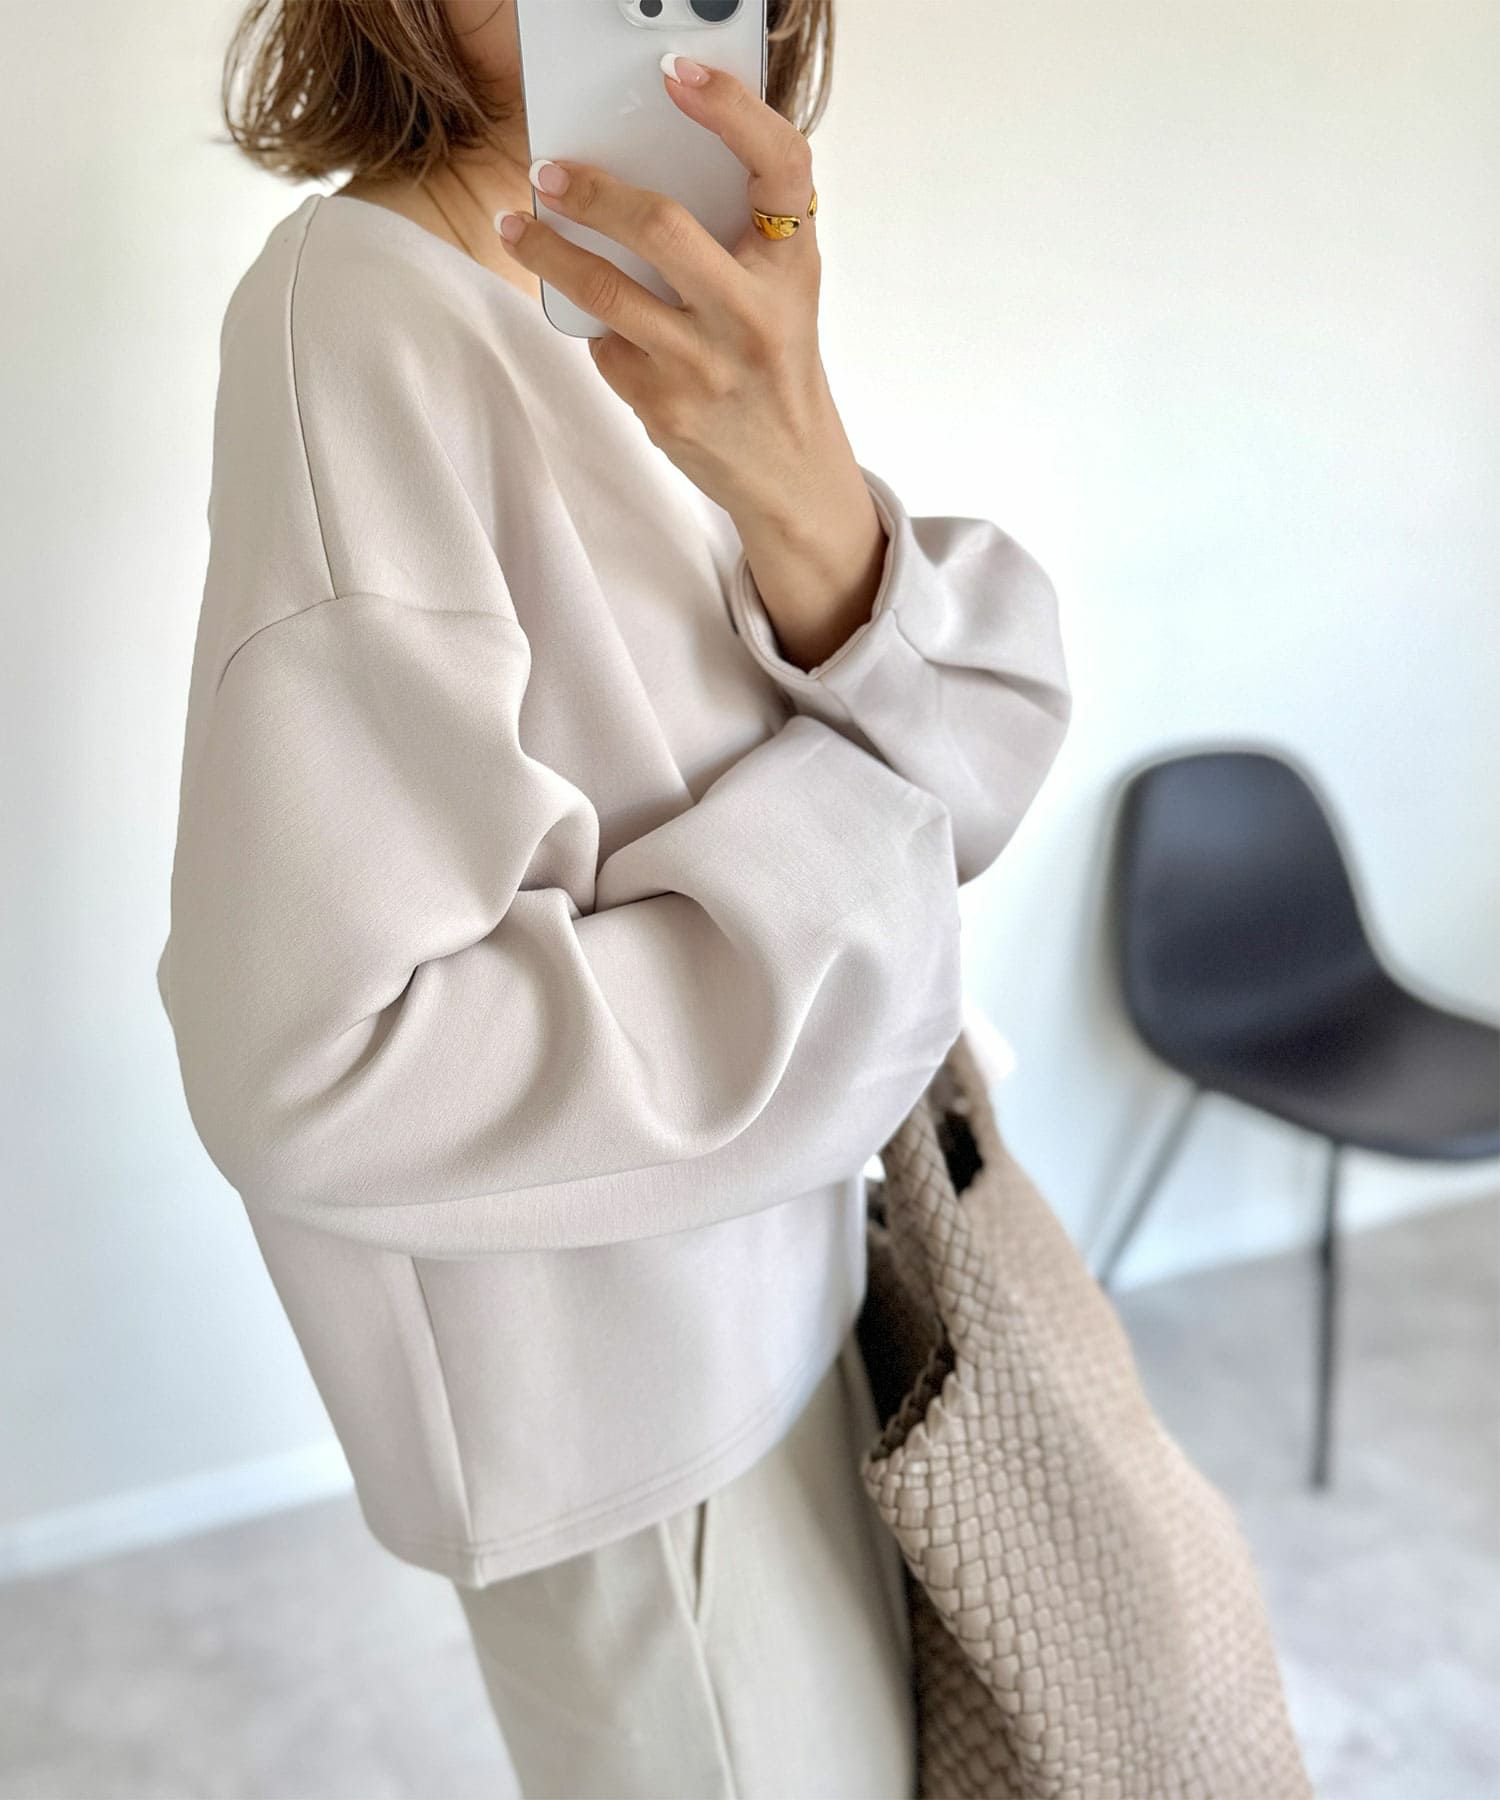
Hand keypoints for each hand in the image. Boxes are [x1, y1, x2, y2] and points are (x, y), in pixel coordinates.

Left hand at [494, 55, 887, 672]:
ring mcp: (708, 365)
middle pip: (662, 227)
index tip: (677, 69)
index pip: (779, 164)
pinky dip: (593, 327)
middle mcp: (756, 313)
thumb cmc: (776, 362)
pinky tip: (591, 318)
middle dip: (592, 192)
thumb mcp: (784, 289)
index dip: (732, 109)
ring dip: (550, 252)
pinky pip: (605, 346)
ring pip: (607, 291)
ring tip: (517, 227)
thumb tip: (639, 164)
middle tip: (548, 172)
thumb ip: (737, 231)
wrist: (791, 473)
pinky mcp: (666, 407)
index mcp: (794, 264)